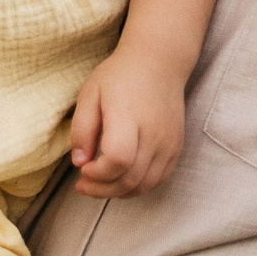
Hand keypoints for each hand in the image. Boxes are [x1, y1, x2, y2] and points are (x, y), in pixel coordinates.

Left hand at [68, 40, 187, 197]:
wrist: (159, 62)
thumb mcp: (90, 94)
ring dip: (119, 192)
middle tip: (83, 185)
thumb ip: (82, 129)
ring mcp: (169, 143)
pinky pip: (159, 179)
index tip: (83, 169)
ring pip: (146, 185)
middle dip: (102, 190)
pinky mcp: (176, 148)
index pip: (118, 160)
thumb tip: (80, 163)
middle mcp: (154, 134)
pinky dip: (138, 187)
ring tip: (99, 185)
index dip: (98, 174)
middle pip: (131, 179)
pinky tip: (120, 179)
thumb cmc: (119, 76)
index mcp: (128, 117)